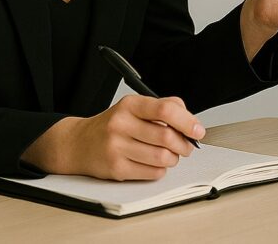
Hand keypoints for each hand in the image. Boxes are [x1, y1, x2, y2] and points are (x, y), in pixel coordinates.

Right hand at [21, 94, 205, 179]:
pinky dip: (161, 170)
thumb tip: (191, 121)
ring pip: (162, 158)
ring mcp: (117, 148)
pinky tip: (155, 163)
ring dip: (174, 159)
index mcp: (130, 105)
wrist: (78, 143)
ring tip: (171, 155)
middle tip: (187, 146)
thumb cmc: (113, 125)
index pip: (165, 109)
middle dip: (184, 145)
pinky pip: (152, 172)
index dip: (187, 121)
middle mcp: (121, 124)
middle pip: (167, 137)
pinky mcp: (116, 169)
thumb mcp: (135, 107)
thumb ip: (164, 107)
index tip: (198, 130)